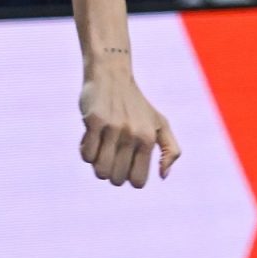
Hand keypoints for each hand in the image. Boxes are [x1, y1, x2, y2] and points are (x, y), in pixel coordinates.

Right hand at [79, 55, 181, 187]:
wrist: (112, 75)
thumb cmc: (137, 105)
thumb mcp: (160, 124)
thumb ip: (170, 150)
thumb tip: (163, 176)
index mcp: (149, 138)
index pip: (138, 182)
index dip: (129, 178)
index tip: (126, 164)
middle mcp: (133, 134)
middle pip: (117, 179)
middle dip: (112, 172)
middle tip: (111, 154)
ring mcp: (113, 127)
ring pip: (100, 171)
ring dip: (97, 164)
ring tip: (102, 147)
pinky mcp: (94, 120)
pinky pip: (86, 154)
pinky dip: (86, 151)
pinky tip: (91, 137)